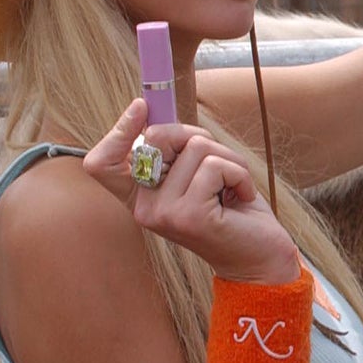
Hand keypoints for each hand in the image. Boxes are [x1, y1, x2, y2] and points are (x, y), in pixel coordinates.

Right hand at [84, 100, 301, 284]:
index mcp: (141, 196)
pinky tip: (243, 197)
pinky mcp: (189, 216)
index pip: (101, 162)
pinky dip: (240, 175)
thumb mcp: (201, 173)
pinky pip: (216, 167)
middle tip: (220, 164)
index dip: (117, 130)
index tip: (142, 106)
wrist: (261, 256)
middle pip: (157, 137)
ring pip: (196, 148)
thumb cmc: (234, 210)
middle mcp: (144, 207)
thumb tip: (156, 109)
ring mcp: (163, 213)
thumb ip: (178, 149)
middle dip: (197, 136)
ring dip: (229, 160)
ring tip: (235, 188)